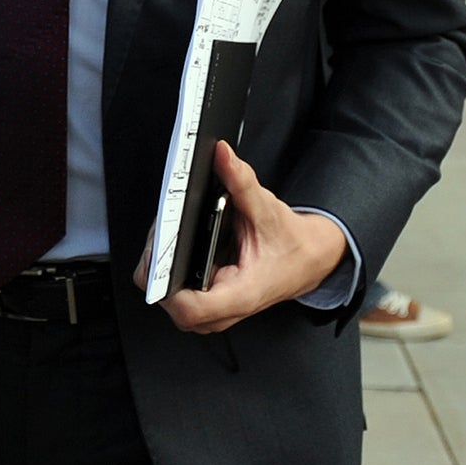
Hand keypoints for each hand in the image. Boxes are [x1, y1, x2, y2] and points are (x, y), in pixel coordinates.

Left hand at [132, 142, 346, 334]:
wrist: (307, 259)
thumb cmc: (290, 244)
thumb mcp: (267, 209)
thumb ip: (240, 182)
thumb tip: (221, 155)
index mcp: (241, 294)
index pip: (189, 309)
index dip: (164, 283)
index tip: (159, 252)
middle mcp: (225, 309)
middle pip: (169, 302)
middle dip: (157, 266)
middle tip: (161, 233)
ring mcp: (215, 309)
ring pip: (168, 298)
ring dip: (161, 266)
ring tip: (167, 234)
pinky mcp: (208, 300)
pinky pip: (175, 290)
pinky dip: (170, 266)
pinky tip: (174, 243)